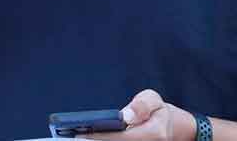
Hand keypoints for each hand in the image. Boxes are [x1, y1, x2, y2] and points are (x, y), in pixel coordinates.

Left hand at [80, 90, 194, 140]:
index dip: (100, 137)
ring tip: (70, 140)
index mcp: (154, 134)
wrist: (167, 129)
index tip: (79, 134)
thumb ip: (142, 105)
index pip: (122, 138)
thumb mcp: (153, 99)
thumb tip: (126, 117)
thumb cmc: (156, 112)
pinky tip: (83, 140)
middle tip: (69, 138)